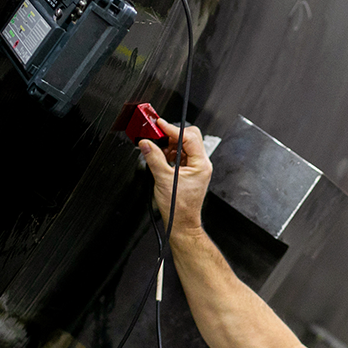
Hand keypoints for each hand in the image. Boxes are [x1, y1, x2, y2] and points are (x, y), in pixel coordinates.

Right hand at [138, 117, 210, 234]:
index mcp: (201, 164)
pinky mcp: (190, 172)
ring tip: (159, 150)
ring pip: (185, 146)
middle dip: (173, 135)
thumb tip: (146, 143)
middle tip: (158, 136)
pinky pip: (181, 155)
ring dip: (170, 144)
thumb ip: (154, 158)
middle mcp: (201, 164)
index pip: (189, 137)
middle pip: (190, 137)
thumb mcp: (163, 179)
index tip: (160, 124)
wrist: (181, 223)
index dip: (173, 129)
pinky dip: (171, 152)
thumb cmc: (178, 207)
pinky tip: (162, 157)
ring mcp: (196, 168)